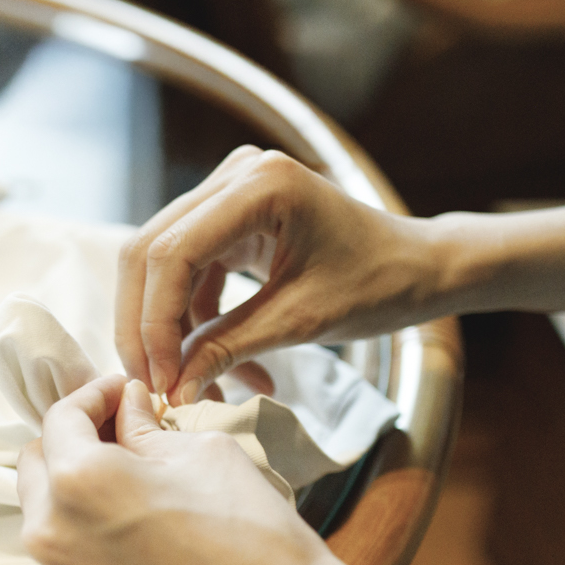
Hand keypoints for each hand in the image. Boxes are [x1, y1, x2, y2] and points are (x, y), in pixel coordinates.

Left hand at [19, 374, 408, 564]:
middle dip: (76, 442)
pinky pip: (67, 564)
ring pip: (48, 518)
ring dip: (78, 493)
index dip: (95, 395)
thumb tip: (128, 408)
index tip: (124, 394)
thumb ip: (147, 429)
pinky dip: (89, 540)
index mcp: (78, 481)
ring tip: (135, 486)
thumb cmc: (253, 537)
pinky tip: (140, 538)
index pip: (61, 418)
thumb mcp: (204, 455)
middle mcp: (52, 535)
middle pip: (39, 466)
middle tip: (125, 433)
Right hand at [117, 146, 463, 401]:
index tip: (159, 380)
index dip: (154, 321)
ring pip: (163, 266)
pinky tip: (222, 365)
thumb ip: (229, 348)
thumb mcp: (301, 321)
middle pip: (152, 252)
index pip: (172, 252)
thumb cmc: (378, 284)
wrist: (417, 267)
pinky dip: (195, 322)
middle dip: (147, 327)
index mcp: (261, 185)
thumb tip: (172, 390)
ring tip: (197, 387)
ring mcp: (230, 191)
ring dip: (171, 331)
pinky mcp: (230, 217)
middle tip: (155, 386)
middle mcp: (236, 175)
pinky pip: (189, 272)